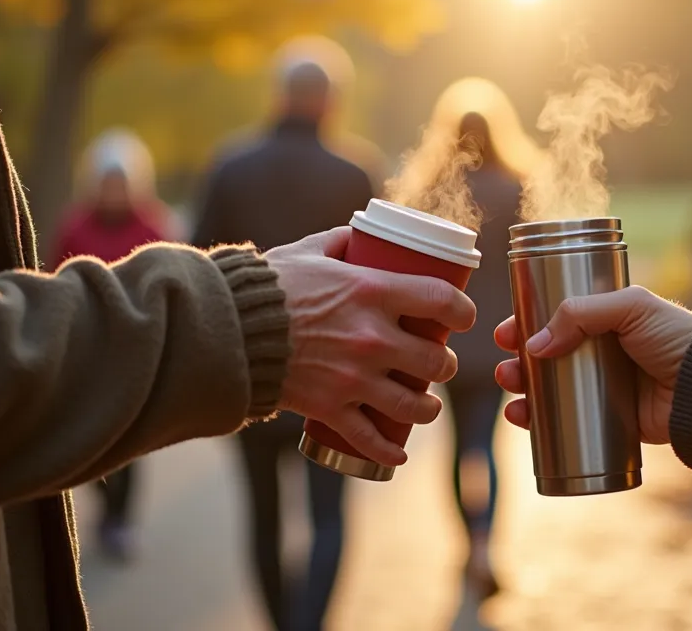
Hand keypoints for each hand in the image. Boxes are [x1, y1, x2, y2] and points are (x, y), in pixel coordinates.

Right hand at [265, 227, 476, 464]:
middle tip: (438, 364)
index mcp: (373, 292)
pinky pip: (370, 438)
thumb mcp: (310, 251)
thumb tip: (360, 236)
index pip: (442, 300)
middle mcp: (372, 338)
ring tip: (427, 406)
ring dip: (428, 410)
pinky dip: (388, 452)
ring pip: (414, 405)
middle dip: (444, 366)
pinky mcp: (331, 408)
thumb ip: (340, 242)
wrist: (227, 329)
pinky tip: (399, 455)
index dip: (464, 311)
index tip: (464, 318)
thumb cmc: (268, 286)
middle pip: (436, 361)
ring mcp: (353, 378)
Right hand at [493, 286, 691, 444]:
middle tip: (507, 369)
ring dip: (523, 392)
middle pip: (547, 357)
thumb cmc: (677, 338)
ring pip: (551, 390)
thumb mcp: (630, 307)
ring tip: (512, 394)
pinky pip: (568, 423)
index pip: (556, 320)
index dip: (527, 325)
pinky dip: (540, 423)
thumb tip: (536, 343)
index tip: (506, 333)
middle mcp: (603, 353)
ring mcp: (606, 388)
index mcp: (607, 321)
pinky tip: (523, 420)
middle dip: (519, 362)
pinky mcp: (612, 420)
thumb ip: (582, 312)